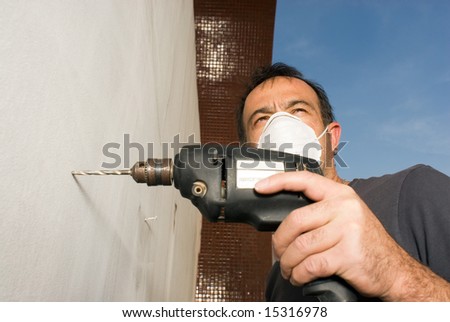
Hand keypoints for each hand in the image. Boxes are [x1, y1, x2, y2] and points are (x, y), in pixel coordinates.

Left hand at [255, 171, 449, 300]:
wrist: (394, 269)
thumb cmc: (365, 243)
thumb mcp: (347, 216)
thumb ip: (321, 211)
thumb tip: (285, 221)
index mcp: (341, 194)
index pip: (304, 180)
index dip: (278, 181)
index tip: (260, 187)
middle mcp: (344, 207)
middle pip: (295, 220)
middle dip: (279, 241)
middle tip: (278, 253)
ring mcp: (347, 230)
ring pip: (300, 246)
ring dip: (288, 262)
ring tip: (288, 270)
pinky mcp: (347, 254)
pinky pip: (310, 264)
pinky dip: (299, 274)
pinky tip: (299, 277)